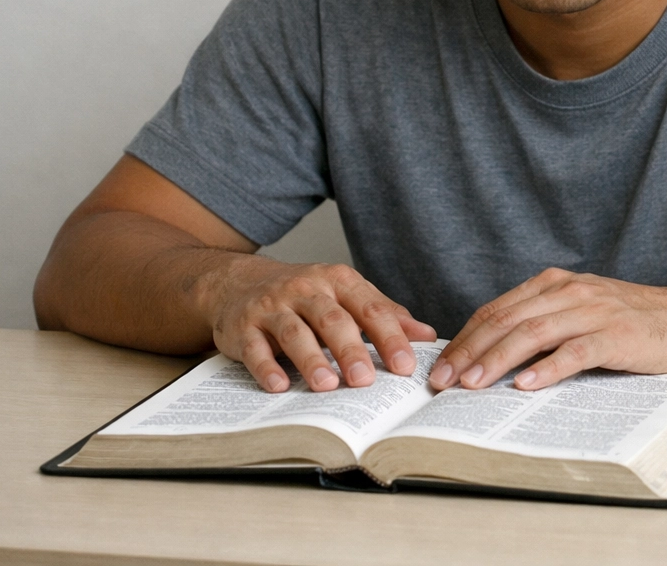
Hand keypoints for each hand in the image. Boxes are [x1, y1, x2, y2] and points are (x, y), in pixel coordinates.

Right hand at [200, 257, 436, 393]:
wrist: (239, 283)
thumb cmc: (304, 295)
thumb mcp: (345, 295)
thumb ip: (384, 313)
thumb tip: (427, 336)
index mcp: (337, 281)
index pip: (369, 308)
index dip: (389, 337)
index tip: (405, 365)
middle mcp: (305, 289)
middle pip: (333, 319)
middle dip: (351, 350)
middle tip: (366, 380)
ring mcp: (272, 307)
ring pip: (294, 332)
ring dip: (311, 360)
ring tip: (327, 385)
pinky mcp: (243, 327)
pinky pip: (255, 348)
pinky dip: (266, 367)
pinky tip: (279, 386)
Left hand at [428, 268, 666, 390]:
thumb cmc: (633, 322)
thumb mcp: (582, 312)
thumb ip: (544, 324)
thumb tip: (492, 356)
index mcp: (556, 284)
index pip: (497, 310)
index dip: (464, 338)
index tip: (441, 366)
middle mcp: (570, 291)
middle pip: (507, 320)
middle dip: (469, 352)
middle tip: (443, 381)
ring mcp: (593, 311)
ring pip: (533, 333)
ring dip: (497, 360)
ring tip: (472, 385)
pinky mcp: (616, 335)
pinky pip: (575, 351)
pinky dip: (548, 368)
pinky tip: (526, 385)